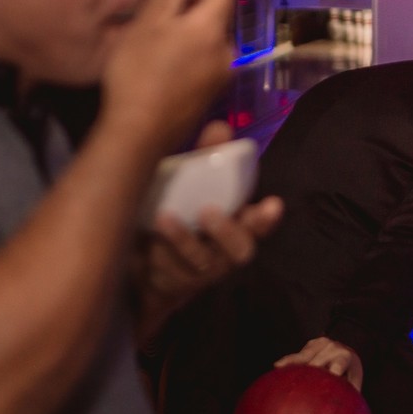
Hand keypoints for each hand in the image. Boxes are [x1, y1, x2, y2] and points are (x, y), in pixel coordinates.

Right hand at [101, 0, 234, 153]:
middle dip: (189, 13)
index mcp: (212, 29)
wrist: (139, 132)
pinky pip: (204, 66)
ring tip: (155, 47)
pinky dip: (188, 60)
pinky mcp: (210, 98)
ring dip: (187, 38)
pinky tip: (161, 71)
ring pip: (208, 44)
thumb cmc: (138, 73)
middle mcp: (225, 52)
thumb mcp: (145, 25)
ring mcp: (220, 78)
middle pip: (215, 18)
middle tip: (155, 21)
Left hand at [133, 122, 282, 340]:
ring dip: (185, 241)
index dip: (266, 217)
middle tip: (209, 212)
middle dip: (228, 232)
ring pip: (202, 263)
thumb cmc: (174, 212)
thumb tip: (221, 127)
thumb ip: (205, 158)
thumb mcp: (188, 183)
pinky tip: (146, 240)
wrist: (140, 262)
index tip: (272, 204)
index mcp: (233, 224)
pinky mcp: (174, 285)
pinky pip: (171, 274)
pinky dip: (159, 254)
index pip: (258, 222)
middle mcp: (223, 252)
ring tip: (164, 218)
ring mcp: (199, 272)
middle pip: (240, 251)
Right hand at [275, 337, 363, 390]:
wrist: (347, 356)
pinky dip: (289, 360)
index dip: (333, 370)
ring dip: (294, 362)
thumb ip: (349, 397)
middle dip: (310, 371)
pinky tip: (278, 365)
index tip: (328, 377)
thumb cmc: (350, 376)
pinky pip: (298, 353)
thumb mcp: (352, 385)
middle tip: (299, 385)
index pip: (339, 363)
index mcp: (346, 356)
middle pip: (318, 360)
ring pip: (305, 355)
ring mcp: (322, 343)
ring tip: (280, 367)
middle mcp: (334, 347)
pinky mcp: (311, 343)